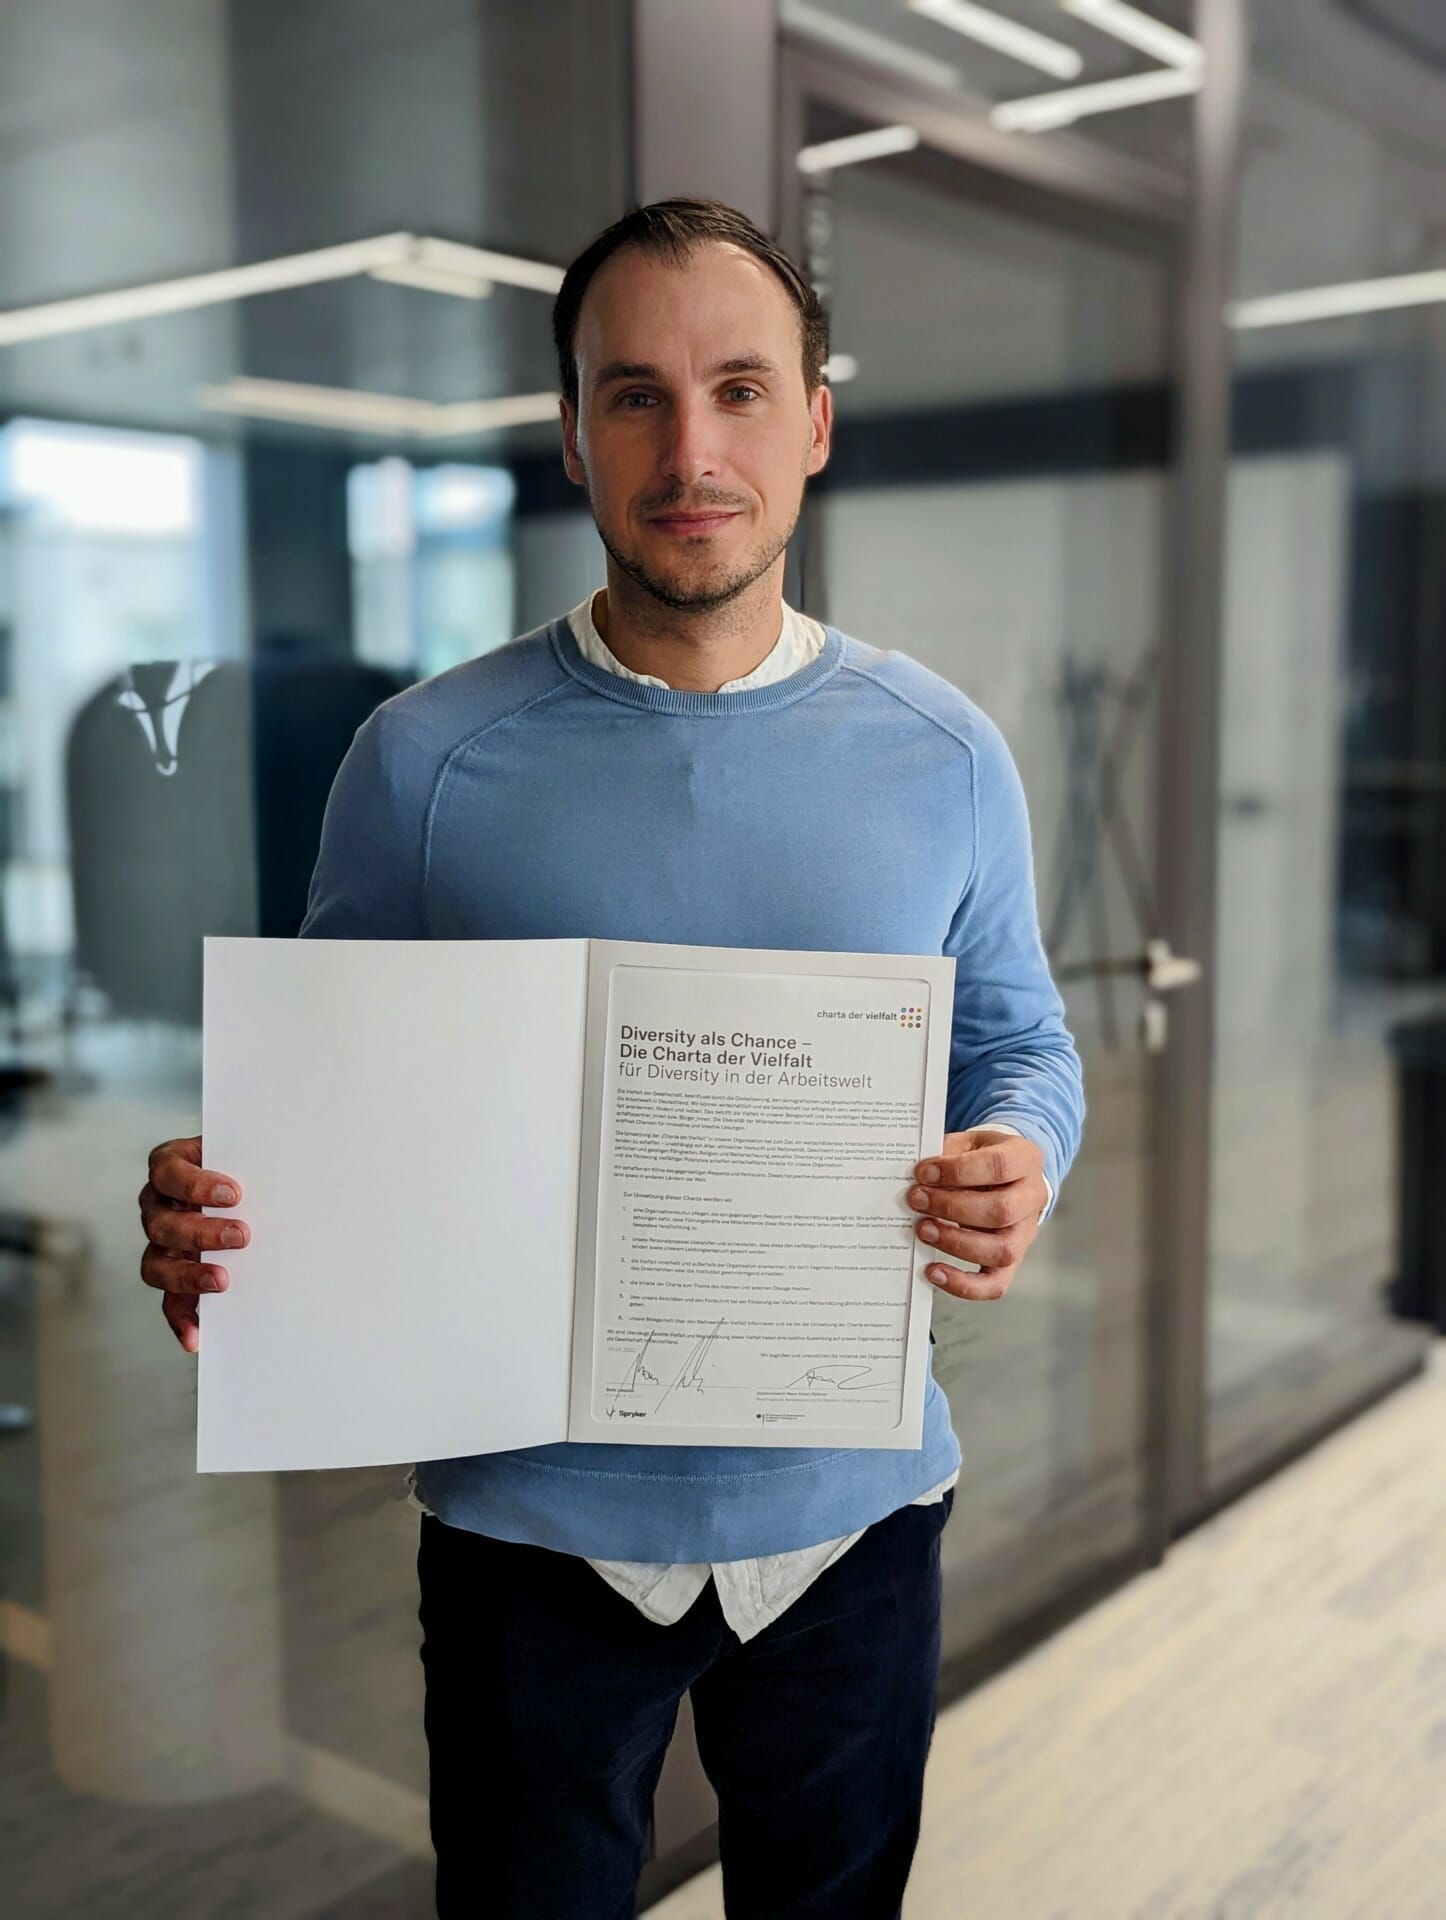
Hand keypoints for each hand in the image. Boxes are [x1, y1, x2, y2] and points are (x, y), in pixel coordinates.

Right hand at [138, 1135, 248, 1352]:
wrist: (250, 1180)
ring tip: (222, 1281)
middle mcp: (158, 1204)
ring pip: (156, 1264)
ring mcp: (161, 1242)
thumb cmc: (249, 1163)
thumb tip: (301, 1171)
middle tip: (242, 1236)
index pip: (168, 1172)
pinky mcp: (173, 1273)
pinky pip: (168, 1300)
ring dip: (189, 1275)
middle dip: (201, 1232)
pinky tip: (197, 1336)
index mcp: (171, 1165)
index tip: (234, 1193)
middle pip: (160, 1223)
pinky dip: (181, 1319)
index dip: (195, 1185)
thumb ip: (260, 1162)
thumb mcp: (251, 1153)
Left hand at [906, 1128, 1046, 1301]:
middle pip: (1001, 1210)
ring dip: (955, 1243)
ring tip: (923, 1230)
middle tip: (916, 1200)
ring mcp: (1026, 1233)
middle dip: (952, 1208)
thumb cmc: (981, 1157)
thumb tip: (918, 1177)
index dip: (958, 1171)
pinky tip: (934, 1272)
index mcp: (1025, 1159)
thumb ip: (946, 1154)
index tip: (923, 1172)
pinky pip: (996, 1284)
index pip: (999, 1166)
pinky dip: (963, 1284)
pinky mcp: (1013, 1260)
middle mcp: (1033, 1198)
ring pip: (1001, 1250)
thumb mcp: (968, 1142)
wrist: (1006, 1174)